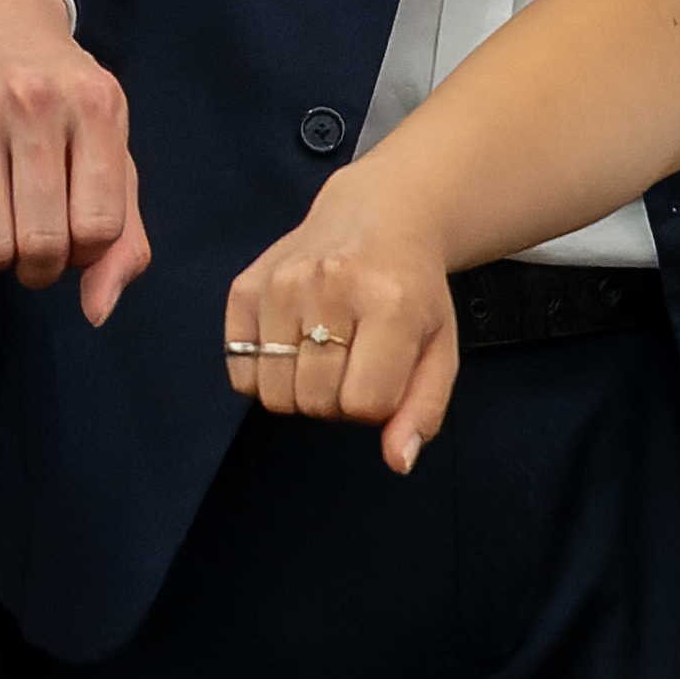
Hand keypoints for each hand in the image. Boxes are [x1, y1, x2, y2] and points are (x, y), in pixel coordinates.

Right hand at [0, 0, 143, 322]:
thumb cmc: (63, 94)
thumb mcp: (111, 145)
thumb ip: (125, 231)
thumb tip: (98, 310)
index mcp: (97, 108)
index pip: (100, 227)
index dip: (89, 254)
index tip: (77, 240)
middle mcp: (36, 106)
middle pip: (42, 242)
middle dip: (43, 269)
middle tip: (39, 252)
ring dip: (0, 264)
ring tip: (6, 242)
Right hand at [224, 165, 463, 465]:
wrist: (379, 215)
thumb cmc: (413, 293)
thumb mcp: (439, 348)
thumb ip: (423, 410)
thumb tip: (398, 463)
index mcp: (389, 304)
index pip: (363, 405)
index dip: (375, 405)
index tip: (383, 375)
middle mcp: (329, 286)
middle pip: (315, 403)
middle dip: (336, 401)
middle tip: (353, 363)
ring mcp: (281, 283)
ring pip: (273, 394)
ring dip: (299, 390)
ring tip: (322, 354)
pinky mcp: (245, 286)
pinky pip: (240, 370)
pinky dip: (263, 374)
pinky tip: (290, 344)